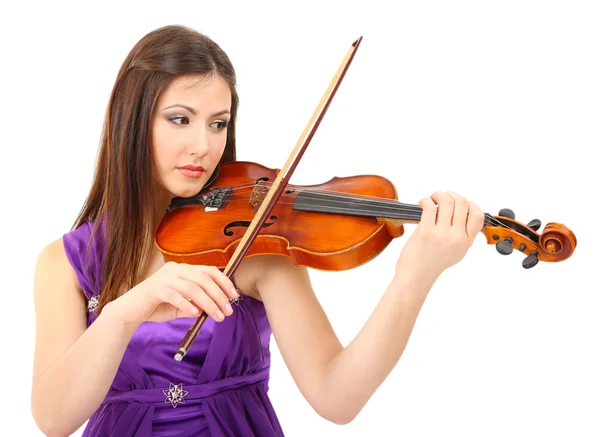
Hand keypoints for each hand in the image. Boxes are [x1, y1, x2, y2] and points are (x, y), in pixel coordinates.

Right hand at [104, 262, 238, 325]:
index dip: (224, 282)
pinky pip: (175, 295)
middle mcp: (175, 269)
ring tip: (217, 317)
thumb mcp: (182, 306)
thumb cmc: (157, 307)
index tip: (234, 297)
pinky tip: (196, 314)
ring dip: (208, 303)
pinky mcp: (154, 289)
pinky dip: (187, 304)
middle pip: (203, 279)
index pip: (209, 271)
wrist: (129, 312)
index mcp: (183, 269)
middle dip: (219, 295)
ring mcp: (164, 277)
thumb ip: (198, 304)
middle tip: (228, 312)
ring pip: (192, 288)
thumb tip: (217, 308)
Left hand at [394, 191, 484, 288]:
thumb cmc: (431, 265)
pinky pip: (429, 206)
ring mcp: (442, 234)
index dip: (470, 204)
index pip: (478, 215)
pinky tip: (422, 203)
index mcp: (466, 242)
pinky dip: (426, 200)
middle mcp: (457, 237)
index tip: (460, 202)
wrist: (416, 277)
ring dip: (438, 194)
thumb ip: (462, 236)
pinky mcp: (426, 231)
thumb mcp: (456, 253)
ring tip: (432, 198)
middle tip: (442, 197)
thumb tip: (462, 213)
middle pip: (462, 204)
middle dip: (452, 195)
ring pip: (447, 201)